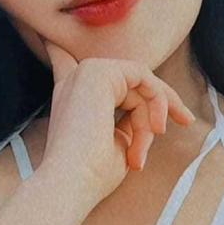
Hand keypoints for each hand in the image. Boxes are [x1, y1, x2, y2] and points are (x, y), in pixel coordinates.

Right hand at [39, 36, 194, 202]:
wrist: (71, 183)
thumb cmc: (91, 174)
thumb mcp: (116, 144)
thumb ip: (128, 122)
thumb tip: (151, 115)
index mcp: (71, 97)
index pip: (64, 63)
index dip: (59, 52)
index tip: (49, 42)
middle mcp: (75, 81)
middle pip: (129, 82)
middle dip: (155, 106)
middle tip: (174, 127)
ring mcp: (86, 73)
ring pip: (141, 82)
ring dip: (152, 115)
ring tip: (143, 148)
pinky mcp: (99, 72)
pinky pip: (145, 77)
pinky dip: (157, 102)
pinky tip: (156, 127)